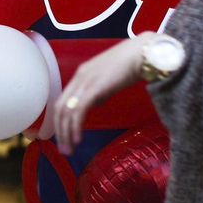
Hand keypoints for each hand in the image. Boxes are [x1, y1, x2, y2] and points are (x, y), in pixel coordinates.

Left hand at [51, 36, 151, 153]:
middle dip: (60, 131)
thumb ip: (99, 91)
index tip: (64, 137)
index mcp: (81, 74)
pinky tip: (77, 139)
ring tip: (70, 150)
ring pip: (66, 111)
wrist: (143, 53)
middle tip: (64, 150)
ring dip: (66, 133)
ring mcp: (85, 81)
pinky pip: (78, 110)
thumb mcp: (109, 80)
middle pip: (60, 108)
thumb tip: (93, 104)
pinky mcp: (94, 88)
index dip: (60, 120)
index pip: (62, 100)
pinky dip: (75, 127)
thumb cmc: (132, 64)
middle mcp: (79, 77)